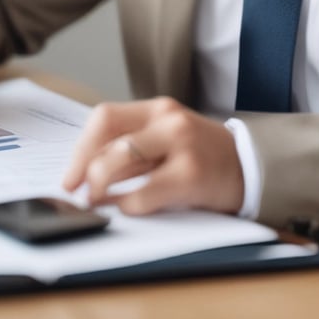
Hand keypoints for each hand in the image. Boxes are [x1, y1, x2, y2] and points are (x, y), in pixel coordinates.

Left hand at [62, 97, 243, 215]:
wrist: (249, 165)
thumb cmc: (199, 153)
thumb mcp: (167, 136)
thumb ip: (133, 143)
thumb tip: (84, 171)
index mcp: (157, 109)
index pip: (105, 117)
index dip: (81, 148)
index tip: (70, 176)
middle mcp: (168, 120)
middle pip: (110, 139)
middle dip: (85, 170)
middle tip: (80, 192)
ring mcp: (181, 145)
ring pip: (122, 163)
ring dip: (101, 188)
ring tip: (98, 202)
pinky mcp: (191, 175)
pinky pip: (143, 194)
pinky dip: (127, 205)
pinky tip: (127, 209)